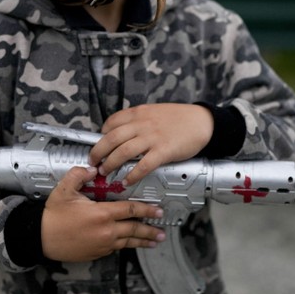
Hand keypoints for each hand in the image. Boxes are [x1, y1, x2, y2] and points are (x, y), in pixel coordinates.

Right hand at [41, 166, 165, 262]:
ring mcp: (102, 244)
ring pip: (128, 242)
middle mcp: (105, 231)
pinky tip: (131, 244)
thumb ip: (78, 175)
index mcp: (101, 214)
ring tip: (154, 241)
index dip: (146, 210)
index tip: (157, 210)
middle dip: (150, 229)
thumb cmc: (53, 216)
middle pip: (134, 229)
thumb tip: (91, 168)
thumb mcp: (64, 190)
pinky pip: (116, 248)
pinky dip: (126, 245)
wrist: (41, 238)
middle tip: (162, 229)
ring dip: (143, 241)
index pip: (130, 210)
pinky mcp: (97, 253)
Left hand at [89, 103, 212, 184]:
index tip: (98, 145)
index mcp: (138, 113)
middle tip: (92, 162)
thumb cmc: (178, 118)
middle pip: (111, 138)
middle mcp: (142, 124)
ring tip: (105, 172)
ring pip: (123, 152)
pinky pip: (143, 165)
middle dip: (98, 152)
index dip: (101, 135)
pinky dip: (133, 175)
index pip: (111, 123)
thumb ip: (138, 121)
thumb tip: (122, 132)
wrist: (202, 121)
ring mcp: (152, 138)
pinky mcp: (164, 151)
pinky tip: (127, 181)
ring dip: (110, 164)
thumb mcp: (154, 112)